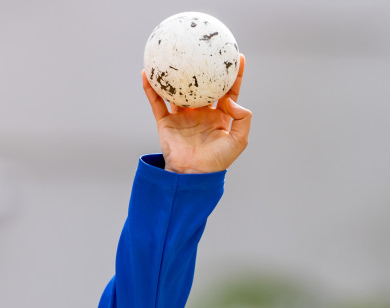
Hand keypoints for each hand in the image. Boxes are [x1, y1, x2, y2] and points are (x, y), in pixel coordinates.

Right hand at [143, 55, 249, 173]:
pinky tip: (147, 73)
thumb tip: (230, 101)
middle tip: (206, 48)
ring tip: (173, 56)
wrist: (193, 175)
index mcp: (220, 117)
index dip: (235, 75)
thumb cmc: (217, 162)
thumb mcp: (238, 140)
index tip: (237, 57)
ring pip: (178, 91)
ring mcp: (183, 117)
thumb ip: (242, 119)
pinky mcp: (166, 122)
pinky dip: (151, 89)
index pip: (229, 92)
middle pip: (203, 86)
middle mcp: (201, 114)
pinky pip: (157, 102)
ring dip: (175, 75)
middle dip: (205, 68)